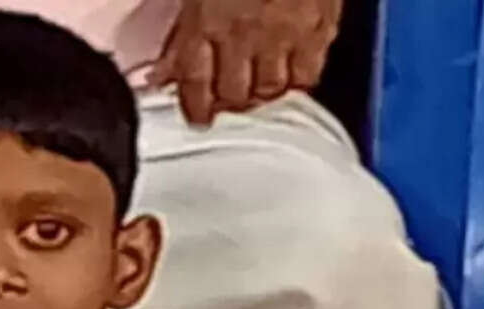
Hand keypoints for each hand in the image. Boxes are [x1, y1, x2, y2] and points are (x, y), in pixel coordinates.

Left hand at [147, 0, 342, 124]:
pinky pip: (309, 72)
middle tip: (226, 103)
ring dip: (261, 95)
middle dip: (228, 102)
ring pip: (272, 89)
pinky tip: (293, 77)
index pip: (196, 82)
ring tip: (256, 92)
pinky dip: (299, 80)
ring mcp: (286, 32)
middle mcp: (245, 33)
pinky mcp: (320, 26)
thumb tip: (163, 71)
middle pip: (234, 93)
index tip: (197, 115)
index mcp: (209, 18)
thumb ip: (181, 30)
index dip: (196, 106)